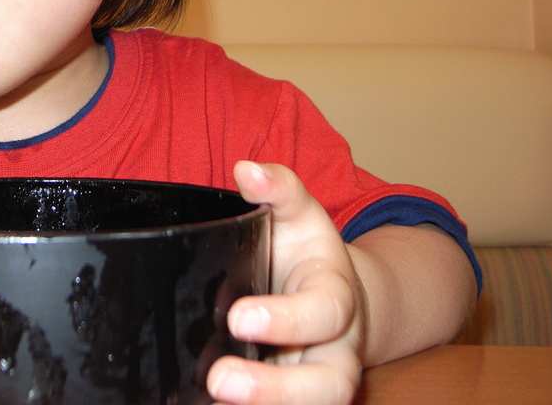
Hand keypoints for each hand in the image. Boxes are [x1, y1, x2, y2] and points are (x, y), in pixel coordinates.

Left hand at [207, 161, 363, 404]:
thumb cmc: (305, 252)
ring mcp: (316, 381)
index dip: (287, 320)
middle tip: (220, 380)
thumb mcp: (298, 213)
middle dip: (277, 390)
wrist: (328, 293)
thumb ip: (278, 188)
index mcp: (337, 297)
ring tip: (213, 403)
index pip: (327, 312)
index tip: (238, 317)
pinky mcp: (294, 398)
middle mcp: (335, 350)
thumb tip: (246, 170)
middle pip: (328, 386)